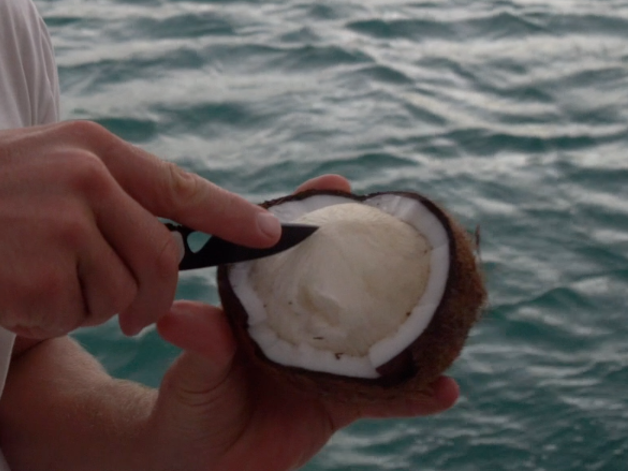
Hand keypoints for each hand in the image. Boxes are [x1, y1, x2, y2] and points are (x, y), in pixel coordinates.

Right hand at [0, 121, 283, 339]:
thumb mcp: (25, 160)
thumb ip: (88, 177)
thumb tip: (148, 211)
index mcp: (83, 144)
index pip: (177, 182)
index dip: (232, 213)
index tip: (271, 234)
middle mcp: (86, 176)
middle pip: (162, 255)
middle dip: (153, 297)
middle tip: (128, 319)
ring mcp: (68, 225)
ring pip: (125, 294)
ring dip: (90, 309)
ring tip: (32, 286)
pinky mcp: (47, 276)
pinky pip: (79, 319)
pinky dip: (51, 322)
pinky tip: (8, 297)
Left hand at [143, 176, 459, 470]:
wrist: (202, 460)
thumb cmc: (189, 403)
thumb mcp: (193, 372)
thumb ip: (201, 346)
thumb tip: (178, 317)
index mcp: (260, 300)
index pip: (285, 246)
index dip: (311, 211)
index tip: (336, 184)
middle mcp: (298, 323)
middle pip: (342, 277)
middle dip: (375, 247)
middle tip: (404, 221)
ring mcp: (324, 362)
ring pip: (375, 333)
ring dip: (412, 318)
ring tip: (449, 300)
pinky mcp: (340, 404)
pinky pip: (384, 399)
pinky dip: (415, 395)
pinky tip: (447, 388)